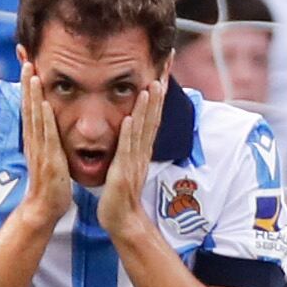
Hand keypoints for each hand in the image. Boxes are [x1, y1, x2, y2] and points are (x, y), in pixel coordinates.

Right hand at [18, 71, 71, 229]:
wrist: (45, 207)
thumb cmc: (51, 183)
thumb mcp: (49, 156)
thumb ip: (48, 140)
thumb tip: (49, 128)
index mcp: (36, 139)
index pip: (31, 108)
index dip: (28, 88)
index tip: (28, 67)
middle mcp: (34, 140)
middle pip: (28, 106)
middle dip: (26, 83)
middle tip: (26, 60)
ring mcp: (40, 149)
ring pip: (35, 116)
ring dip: (32, 95)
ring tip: (32, 73)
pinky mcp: (49, 159)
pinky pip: (46, 136)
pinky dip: (44, 119)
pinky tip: (45, 104)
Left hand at [99, 79, 164, 239]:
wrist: (122, 219)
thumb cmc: (120, 192)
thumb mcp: (127, 161)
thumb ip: (129, 144)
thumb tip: (129, 125)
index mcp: (141, 147)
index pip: (152, 114)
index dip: (158, 92)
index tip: (162, 70)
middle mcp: (142, 150)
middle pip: (154, 116)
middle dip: (159, 91)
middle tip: (165, 67)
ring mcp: (134, 160)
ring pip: (144, 129)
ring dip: (148, 108)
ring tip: (152, 86)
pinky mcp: (123, 171)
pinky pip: (127, 149)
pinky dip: (129, 133)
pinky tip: (131, 117)